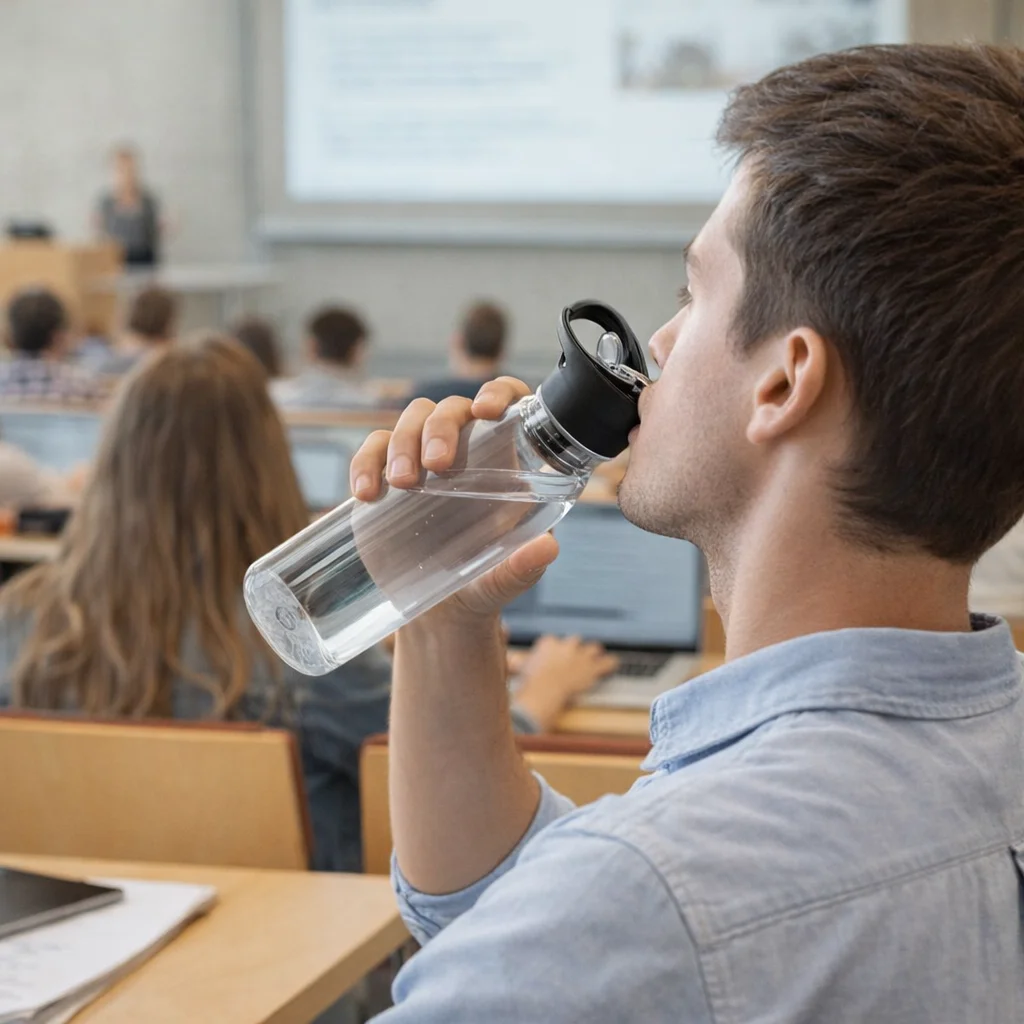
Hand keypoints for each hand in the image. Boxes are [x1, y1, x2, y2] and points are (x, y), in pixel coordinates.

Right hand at [349, 378, 557, 621]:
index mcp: (505, 463)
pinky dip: (365, 462)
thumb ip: (524, 567)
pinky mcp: (387, 478)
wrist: (441, 615)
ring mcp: (423, 461)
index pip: (506, 404)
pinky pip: (373, 451)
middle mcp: (465, 452)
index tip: (485, 410)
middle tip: (436, 464)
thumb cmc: (484, 584)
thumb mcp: (505, 579)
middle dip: (441, 427)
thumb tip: (546, 550)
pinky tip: (365, 493)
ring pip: (411, 420)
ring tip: (401, 483)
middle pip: (451, 409)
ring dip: (403, 442)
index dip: (497, 392)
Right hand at [512, 636, 619, 730]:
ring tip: (596, 655)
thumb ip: (513, 662)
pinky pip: (607, 663)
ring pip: (593, 648)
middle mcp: (566, 646)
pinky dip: (610, 664)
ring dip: (593, 653)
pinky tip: (614, 664)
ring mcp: (581, 656)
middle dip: (574, 649)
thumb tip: (509, 661)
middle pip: (574, 641)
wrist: (544, 691)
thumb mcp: (516, 667)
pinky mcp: (593, 669)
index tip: (552, 656)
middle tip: (573, 657)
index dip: (554, 650)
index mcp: (548, 643)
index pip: (552, 641)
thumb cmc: (530, 682)